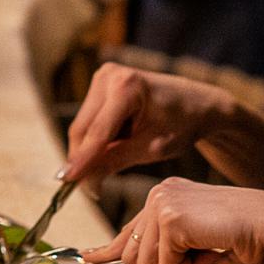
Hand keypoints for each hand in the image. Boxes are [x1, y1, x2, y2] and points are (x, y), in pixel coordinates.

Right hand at [61, 63, 233, 191]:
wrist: (197, 103)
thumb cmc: (182, 125)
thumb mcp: (153, 148)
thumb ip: (115, 161)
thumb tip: (84, 183)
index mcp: (127, 86)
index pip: (98, 131)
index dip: (82, 159)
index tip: (66, 182)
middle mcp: (109, 75)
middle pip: (83, 127)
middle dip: (83, 157)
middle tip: (88, 188)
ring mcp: (102, 77)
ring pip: (83, 125)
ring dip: (90, 149)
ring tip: (111, 164)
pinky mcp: (100, 84)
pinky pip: (89, 119)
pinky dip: (96, 138)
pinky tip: (116, 145)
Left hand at [84, 178, 263, 263]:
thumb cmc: (242, 236)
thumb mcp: (196, 241)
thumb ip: (166, 247)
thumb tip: (130, 262)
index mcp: (165, 195)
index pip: (129, 229)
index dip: (108, 250)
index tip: (87, 258)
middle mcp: (158, 194)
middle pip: (134, 256)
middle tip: (198, 256)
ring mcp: (161, 202)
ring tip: (207, 249)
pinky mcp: (169, 217)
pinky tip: (210, 248)